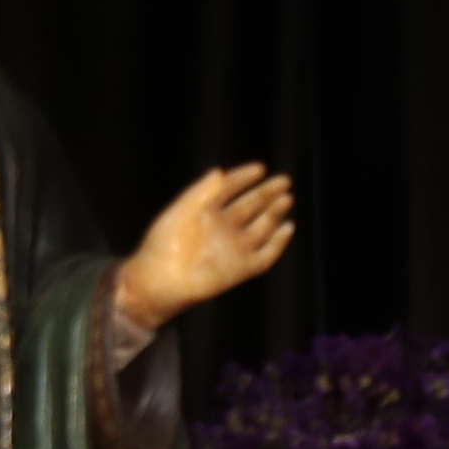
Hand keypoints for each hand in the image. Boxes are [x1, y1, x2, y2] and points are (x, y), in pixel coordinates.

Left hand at [118, 162, 296, 335]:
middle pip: (252, 205)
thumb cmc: (164, 244)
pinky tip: (287, 227)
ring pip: (262, 227)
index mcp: (208, 210)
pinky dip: (278, 243)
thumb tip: (220, 171)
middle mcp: (225, 227)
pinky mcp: (242, 268)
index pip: (231, 188)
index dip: (245, 177)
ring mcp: (235, 247)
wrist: (161, 280)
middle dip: (268, 193)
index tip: (260, 168)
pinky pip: (266, 255)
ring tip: (286, 199)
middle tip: (285, 181)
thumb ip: (200, 192)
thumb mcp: (181, 211)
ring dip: (275, 213)